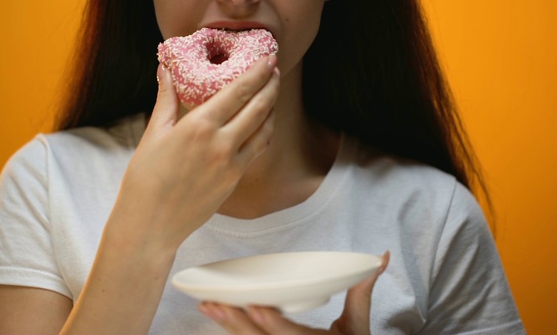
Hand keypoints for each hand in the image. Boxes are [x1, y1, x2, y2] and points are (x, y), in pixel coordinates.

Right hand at [112, 55, 279, 248]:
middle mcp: (221, 143)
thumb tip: (165, 69)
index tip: (269, 58)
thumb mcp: (154, 133)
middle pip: (258, 107)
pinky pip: (257, 149)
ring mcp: (231, 164)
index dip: (258, 72)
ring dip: (272, 107)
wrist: (151, 223)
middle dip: (271, 84)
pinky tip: (263, 123)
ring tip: (272, 92)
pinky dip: (265, 131)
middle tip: (276, 68)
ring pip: (264, 129)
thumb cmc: (145, 179)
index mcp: (199, 126)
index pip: (238, 91)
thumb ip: (166, 98)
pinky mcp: (234, 180)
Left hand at [199, 252, 389, 334]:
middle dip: (237, 324)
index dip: (273, 324)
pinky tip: (215, 314)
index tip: (256, 307)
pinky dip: (231, 331)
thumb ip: (362, 291)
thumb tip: (378, 258)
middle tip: (216, 303)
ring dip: (227, 327)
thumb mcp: (359, 326)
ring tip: (208, 305)